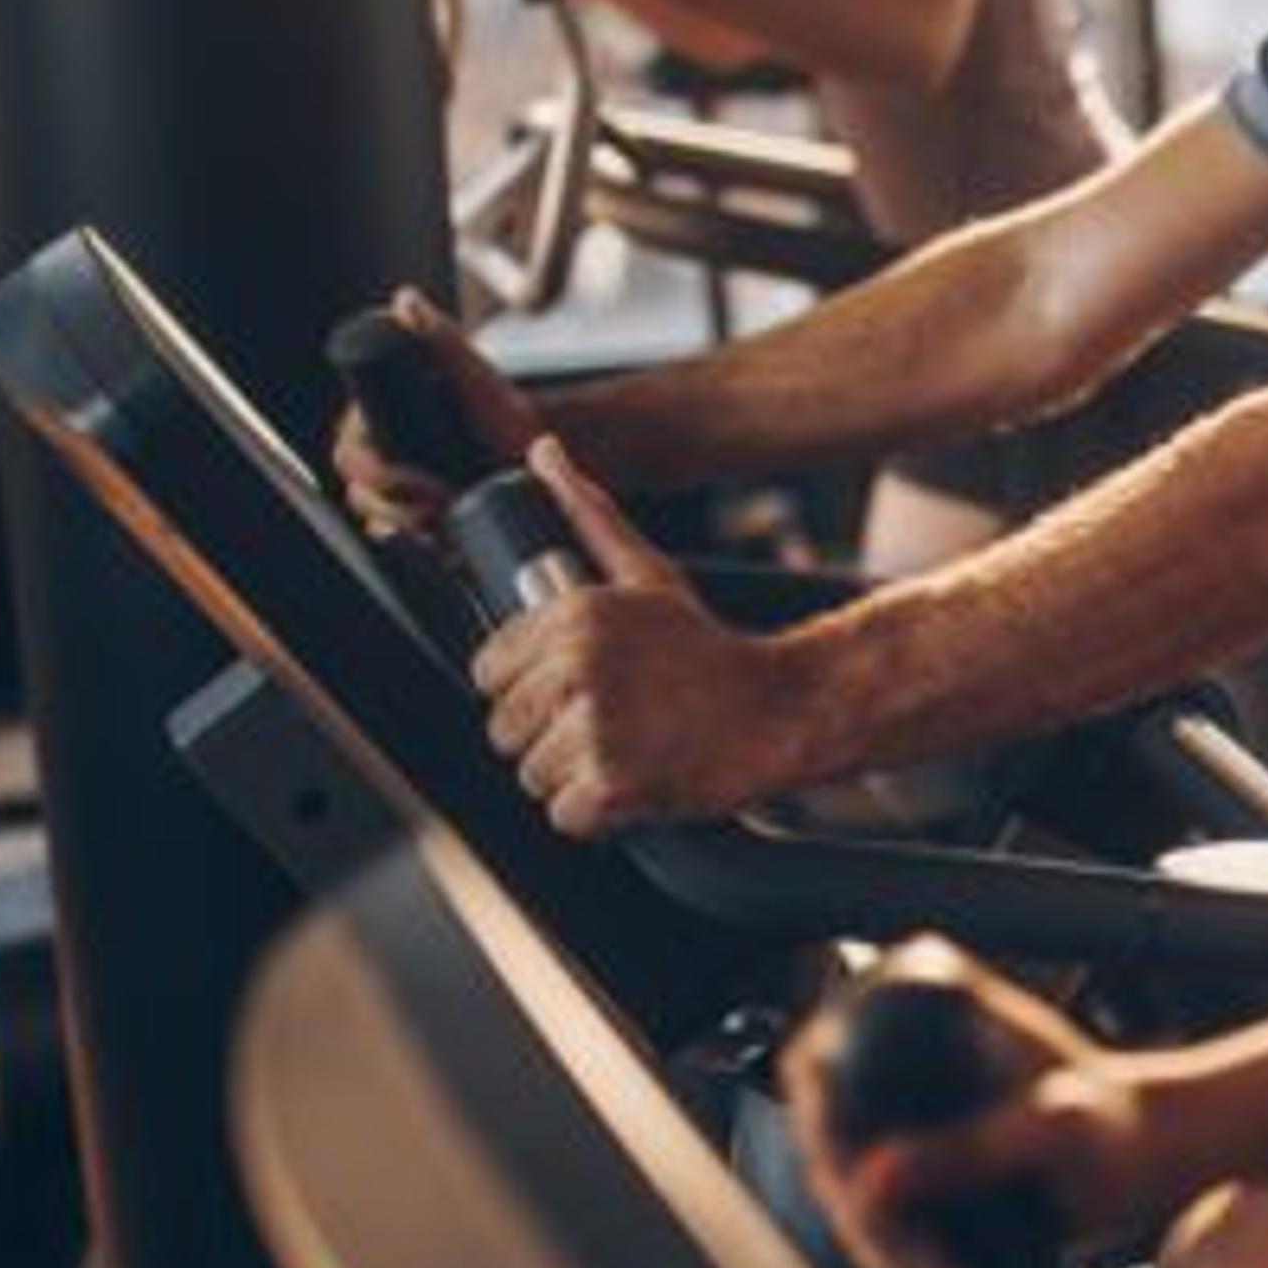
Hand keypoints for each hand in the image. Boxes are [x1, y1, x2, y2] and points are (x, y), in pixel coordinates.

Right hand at [328, 288, 542, 533]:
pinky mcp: (418, 521)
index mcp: (379, 421)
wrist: (544, 460)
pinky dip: (419, 544)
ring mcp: (398, 491)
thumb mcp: (475, 379)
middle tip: (439, 503)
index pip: (349, 450)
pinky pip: (400, 542)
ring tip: (448, 516)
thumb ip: (440, 339)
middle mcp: (382, 455)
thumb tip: (405, 300)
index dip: (373, 471)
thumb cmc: (506, 416)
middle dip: (394, 505)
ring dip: (408, 526)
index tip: (416, 481)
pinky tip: (445, 539)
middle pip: (358, 491)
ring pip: (377, 519)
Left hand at [471, 439, 807, 833]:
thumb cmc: (708, 649)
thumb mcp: (647, 574)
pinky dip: (596, 814)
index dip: (525, 687)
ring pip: (531, 774)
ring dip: (572, 776)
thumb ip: (587, 514)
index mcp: (572, 616)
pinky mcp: (612, 786)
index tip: (573, 690)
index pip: (486, 672)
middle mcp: (576, 670)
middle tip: (607, 724)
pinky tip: (635, 783)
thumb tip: (543, 451)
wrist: (781, 712)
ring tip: (625, 751)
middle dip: (546, 735)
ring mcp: (594, 730)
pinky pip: (564, 815)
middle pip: (503, 729)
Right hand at [784, 941, 1162, 1267]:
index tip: (876, 1214)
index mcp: (921, 982)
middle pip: (826, 1128)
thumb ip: (970, 1152)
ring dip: (881, 1245)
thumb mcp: (1051, 1134)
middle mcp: (891, 1020)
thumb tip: (872, 1183)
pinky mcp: (898, 1133)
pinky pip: (867, 1199)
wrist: (1144, 1151)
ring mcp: (889, 1080)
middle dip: (864, 1214)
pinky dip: (895, 1251)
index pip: (827, 1061)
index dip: (832, 1142)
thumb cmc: (1115, 1127)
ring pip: (841, 1174)